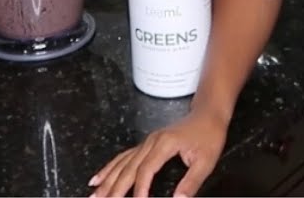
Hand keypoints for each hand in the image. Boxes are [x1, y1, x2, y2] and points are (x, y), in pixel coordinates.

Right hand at [88, 108, 227, 197]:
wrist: (208, 113)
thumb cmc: (209, 135)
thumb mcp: (206, 161)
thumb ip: (192, 182)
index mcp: (164, 144)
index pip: (146, 170)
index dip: (139, 188)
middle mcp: (151, 142)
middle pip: (128, 168)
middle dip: (114, 188)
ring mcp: (146, 142)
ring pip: (121, 163)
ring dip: (106, 181)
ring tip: (94, 195)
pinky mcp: (145, 144)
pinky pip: (123, 157)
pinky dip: (109, 169)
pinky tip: (97, 178)